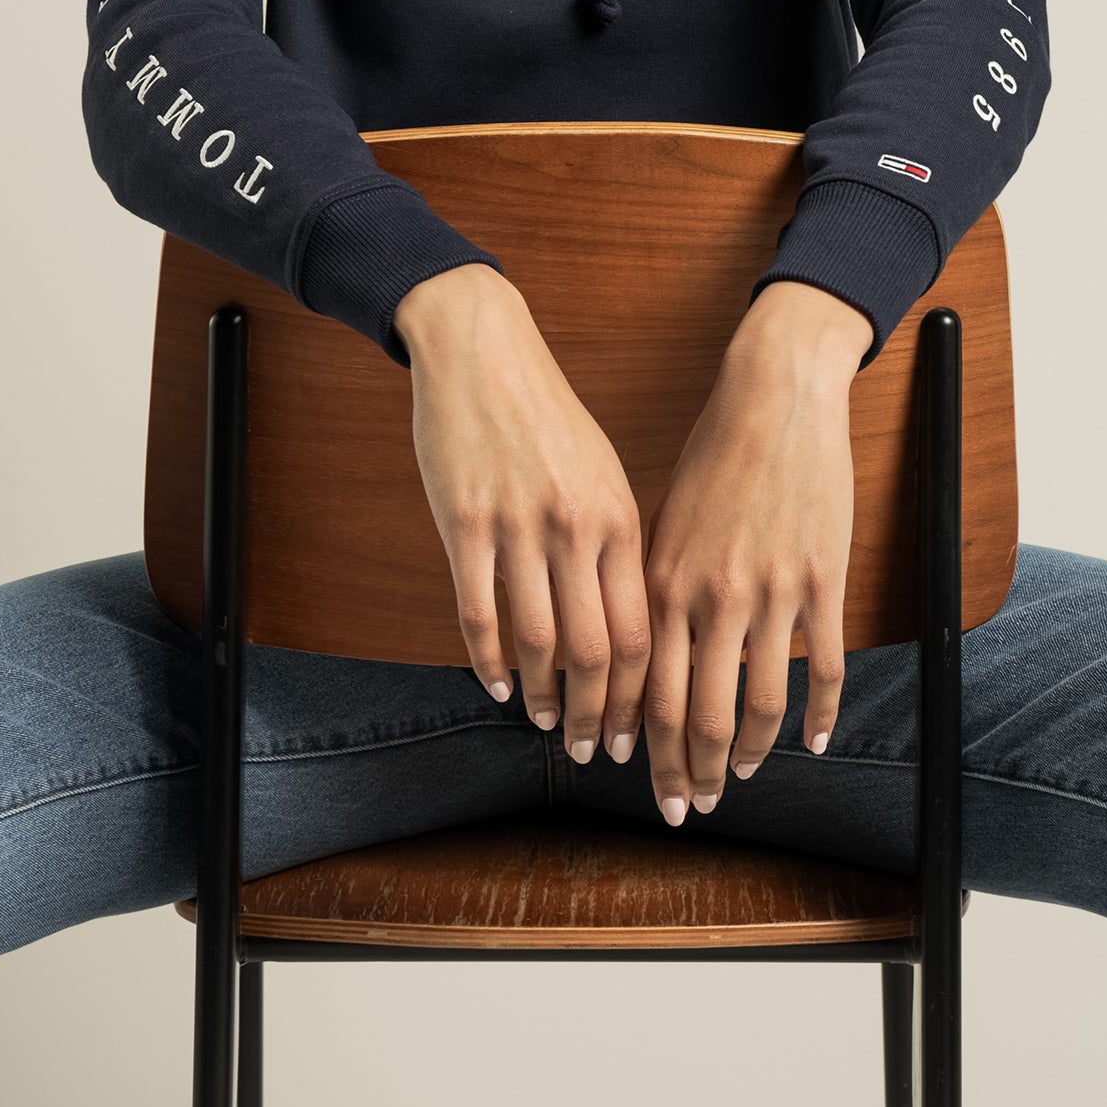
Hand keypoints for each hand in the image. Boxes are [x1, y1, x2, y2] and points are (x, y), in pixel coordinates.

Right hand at [395, 263, 651, 765]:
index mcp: (619, 517)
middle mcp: (576, 527)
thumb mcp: (601, 474)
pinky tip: (496, 685)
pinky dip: (489, 660)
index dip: (639, 697)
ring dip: (542, 698)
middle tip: (592, 755)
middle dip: (597, 717)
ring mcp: (519, 526)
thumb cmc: (546, 418)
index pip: (641, 631)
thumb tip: (629, 626)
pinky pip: (478, 611)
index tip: (635, 737)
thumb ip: (615, 545)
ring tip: (543, 725)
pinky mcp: (465, 522)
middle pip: (596, 651)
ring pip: (537, 641)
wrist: (483, 351)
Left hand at [640, 281, 869, 824]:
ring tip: (739, 778)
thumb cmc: (715, 451)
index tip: (639, 778)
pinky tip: (818, 741)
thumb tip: (643, 652)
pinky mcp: (821, 581)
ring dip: (746, 755)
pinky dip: (822, 715)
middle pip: (698, 714)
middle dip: (687, 772)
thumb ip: (656, 586)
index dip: (643, 746)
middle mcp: (713, 597)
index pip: (647, 690)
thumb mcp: (665, 518)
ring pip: (758, 705)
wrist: (774, 396)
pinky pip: (822, 668)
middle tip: (686, 807)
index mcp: (664, 581)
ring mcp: (772, 593)